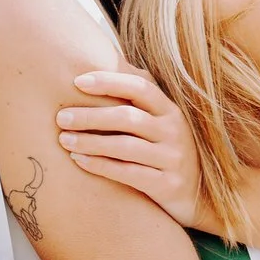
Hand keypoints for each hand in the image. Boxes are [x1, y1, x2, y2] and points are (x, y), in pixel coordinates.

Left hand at [58, 69, 202, 226]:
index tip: (77, 81)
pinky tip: (78, 161)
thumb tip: (106, 62)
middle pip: (128, 117)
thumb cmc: (165, 153)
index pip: (140, 87)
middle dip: (91, 116)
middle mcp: (174, 131)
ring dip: (90, 142)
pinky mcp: (168, 185)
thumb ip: (137, 101)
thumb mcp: (159, 125)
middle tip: (60, 118)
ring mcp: (173, 158)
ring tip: (64, 140)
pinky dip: (100, 165)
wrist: (198, 198)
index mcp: (170, 110)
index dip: (109, 81)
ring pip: (125, 146)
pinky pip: (128, 173)